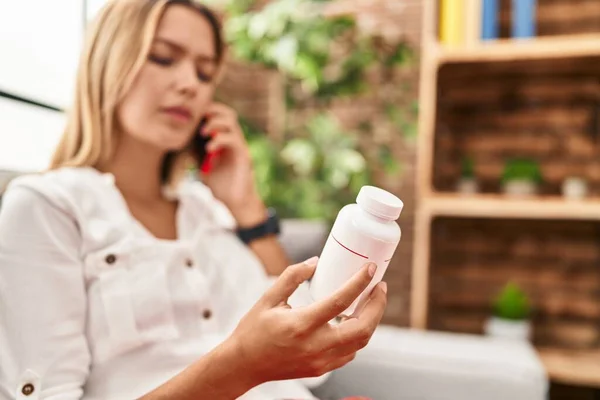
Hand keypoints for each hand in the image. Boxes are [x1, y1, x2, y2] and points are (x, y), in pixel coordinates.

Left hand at [199, 103, 264, 225]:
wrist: (234, 203)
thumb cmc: (220, 185)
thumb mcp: (202, 165)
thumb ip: (195, 152)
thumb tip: (180, 140)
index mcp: (226, 139)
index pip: (220, 114)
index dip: (207, 111)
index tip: (191, 116)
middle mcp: (235, 139)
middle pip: (228, 112)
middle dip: (212, 111)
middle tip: (197, 121)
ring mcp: (241, 146)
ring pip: (232, 122)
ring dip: (214, 123)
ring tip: (202, 133)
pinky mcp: (244, 156)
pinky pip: (234, 140)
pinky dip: (220, 140)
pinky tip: (209, 148)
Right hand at [227, 257, 386, 383]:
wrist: (244, 365)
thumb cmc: (254, 330)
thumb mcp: (268, 298)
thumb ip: (292, 277)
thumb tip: (315, 261)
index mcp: (301, 325)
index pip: (340, 302)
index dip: (359, 283)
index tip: (370, 269)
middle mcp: (315, 345)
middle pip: (362, 328)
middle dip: (378, 305)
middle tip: (379, 287)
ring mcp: (321, 360)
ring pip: (360, 342)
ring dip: (371, 320)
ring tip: (370, 301)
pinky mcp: (322, 368)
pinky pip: (350, 352)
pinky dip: (358, 335)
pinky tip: (354, 321)